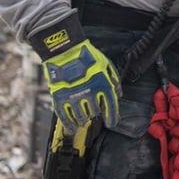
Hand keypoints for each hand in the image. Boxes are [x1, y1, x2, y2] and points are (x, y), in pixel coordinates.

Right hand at [33, 12, 120, 134]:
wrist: (65, 50)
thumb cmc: (87, 57)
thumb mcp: (106, 66)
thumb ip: (114, 81)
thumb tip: (118, 95)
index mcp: (103, 85)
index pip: (110, 107)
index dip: (112, 117)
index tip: (111, 123)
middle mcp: (90, 93)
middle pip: (96, 112)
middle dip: (96, 115)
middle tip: (95, 114)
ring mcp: (74, 97)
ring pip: (82, 117)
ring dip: (84, 120)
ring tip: (85, 120)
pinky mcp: (60, 98)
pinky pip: (65, 117)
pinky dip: (69, 125)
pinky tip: (72, 128)